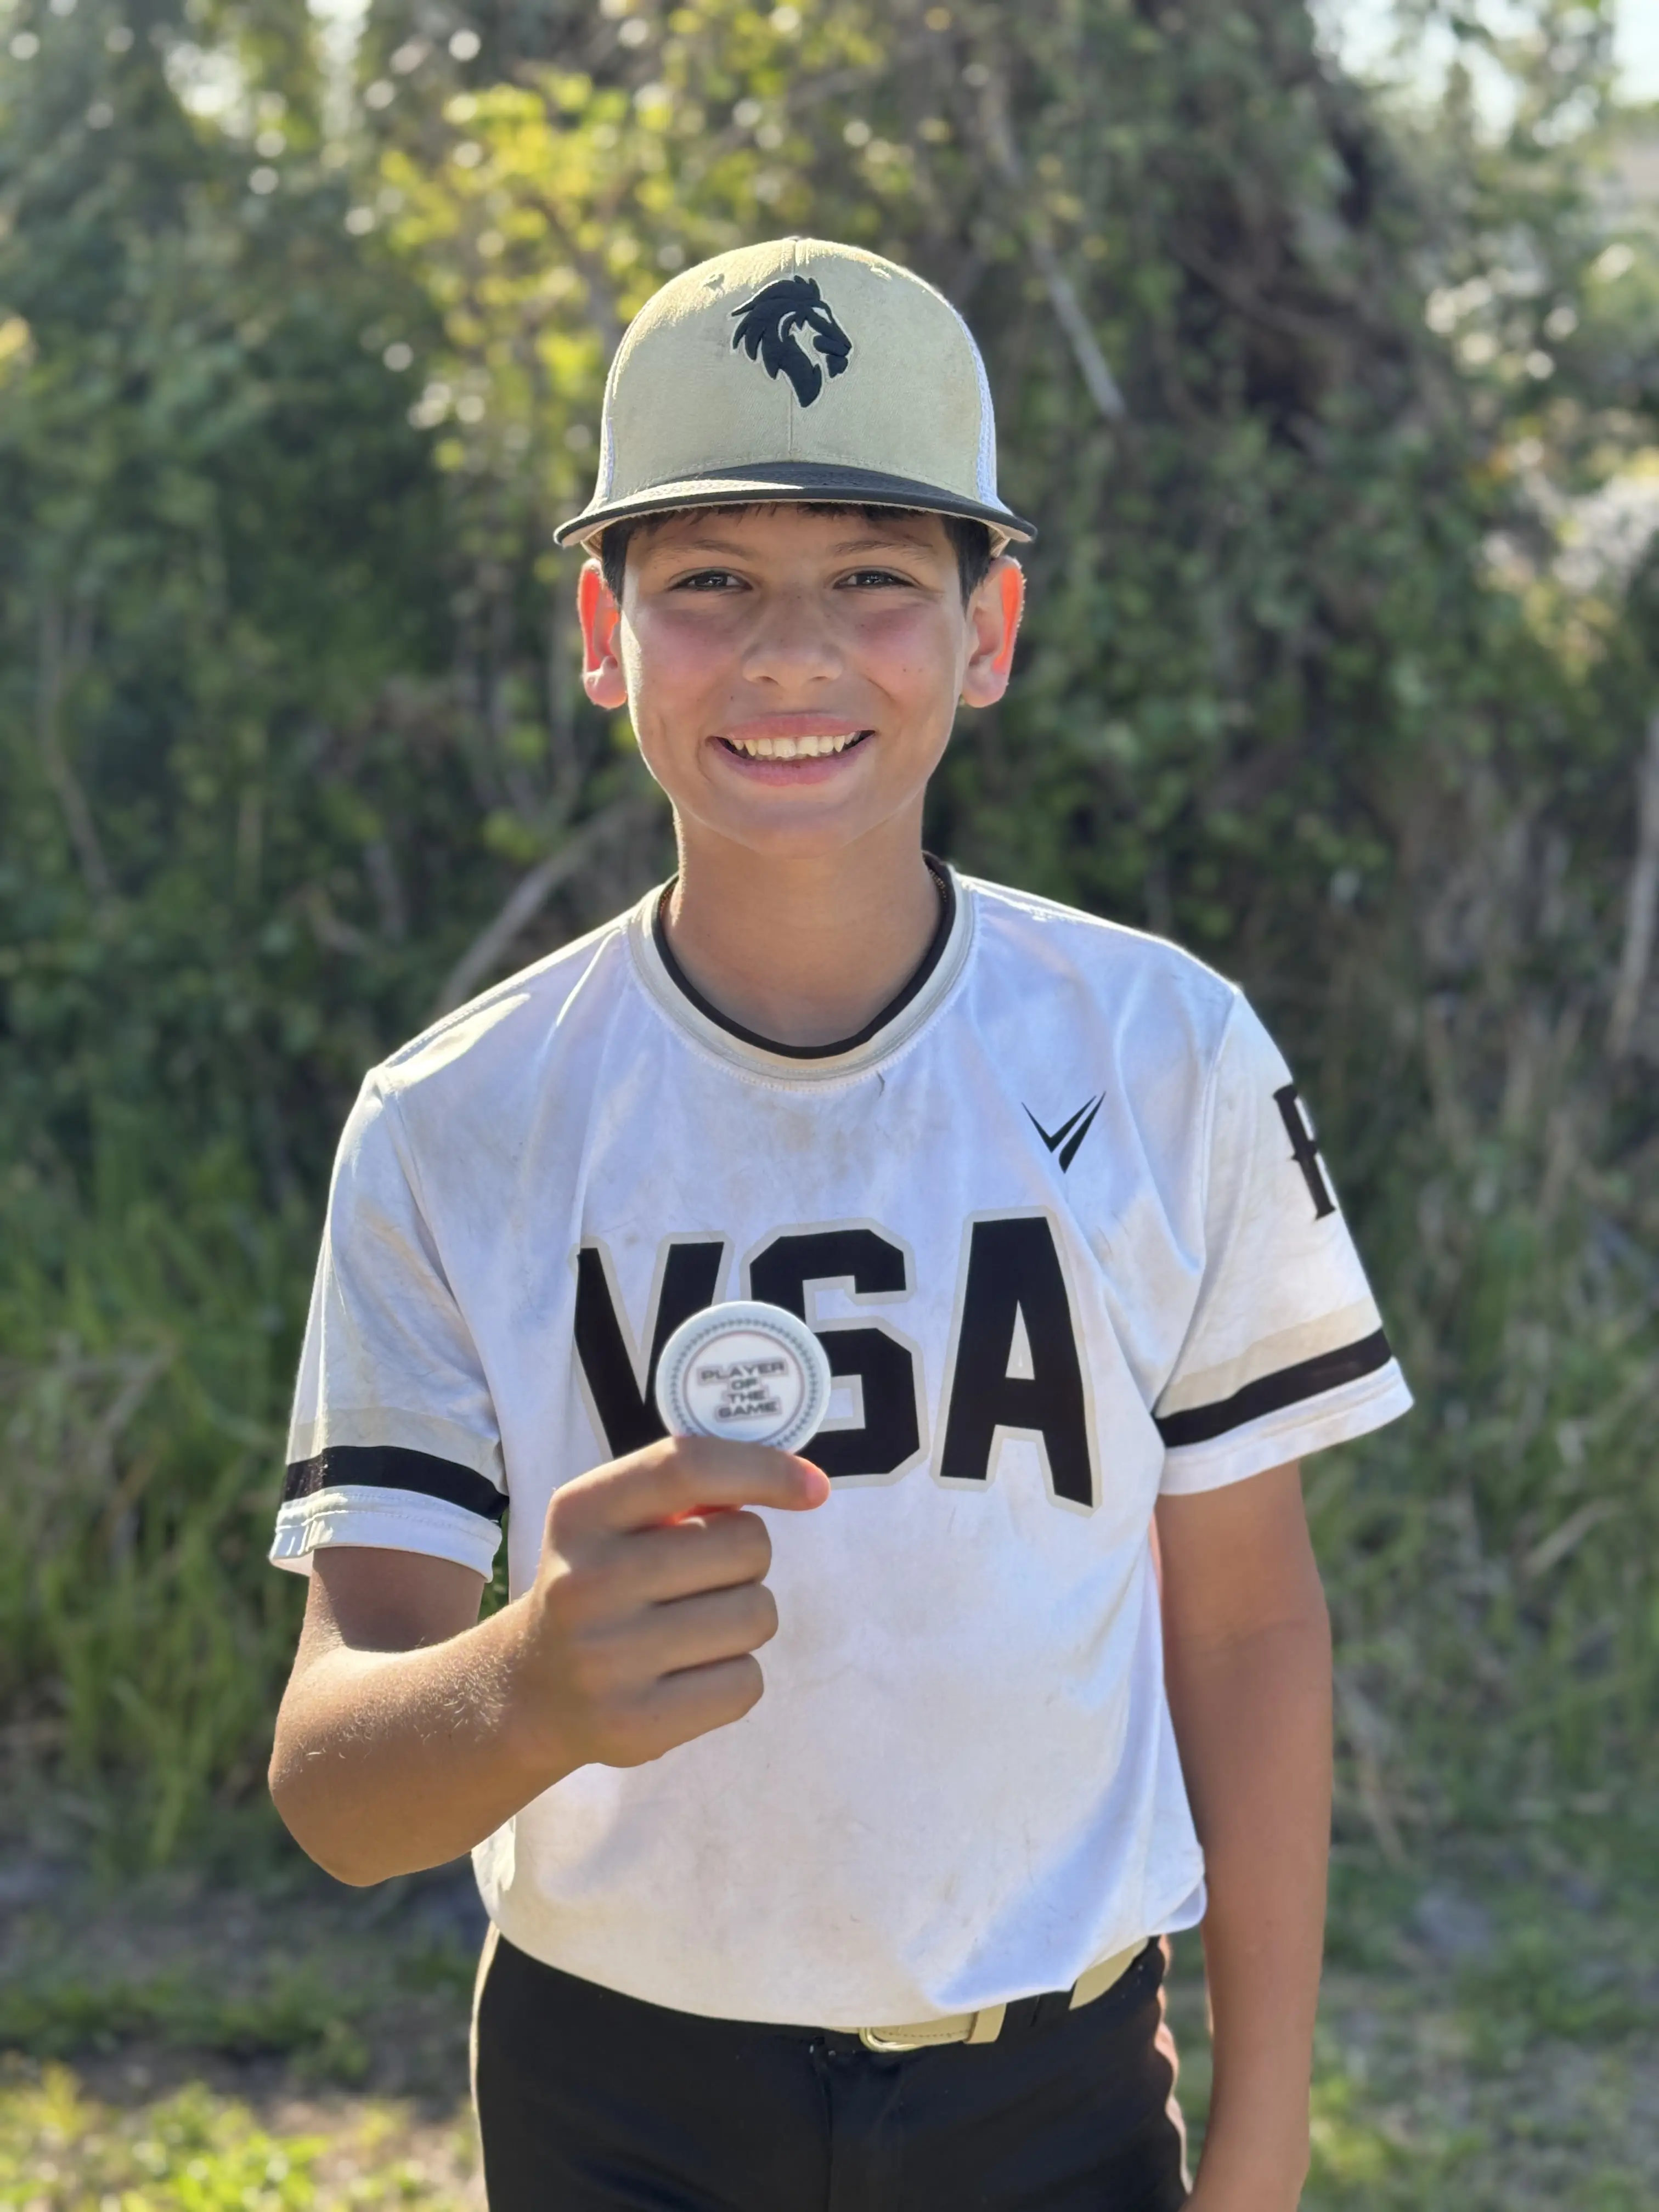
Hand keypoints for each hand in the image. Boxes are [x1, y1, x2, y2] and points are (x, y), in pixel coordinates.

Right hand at [510, 1435, 828, 1774]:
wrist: (532, 1689)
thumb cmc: (600, 1583)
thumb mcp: (614, 1519)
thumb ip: (687, 1491)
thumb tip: (802, 1483)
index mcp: (581, 1512)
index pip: (687, 1468)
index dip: (764, 1469)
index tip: (814, 1486)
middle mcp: (586, 1583)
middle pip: (745, 1545)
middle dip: (748, 1557)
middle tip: (706, 1577)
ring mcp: (607, 1660)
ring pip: (757, 1615)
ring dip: (747, 1614)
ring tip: (697, 1623)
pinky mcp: (635, 1726)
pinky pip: (747, 1683)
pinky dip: (736, 1674)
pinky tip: (690, 1672)